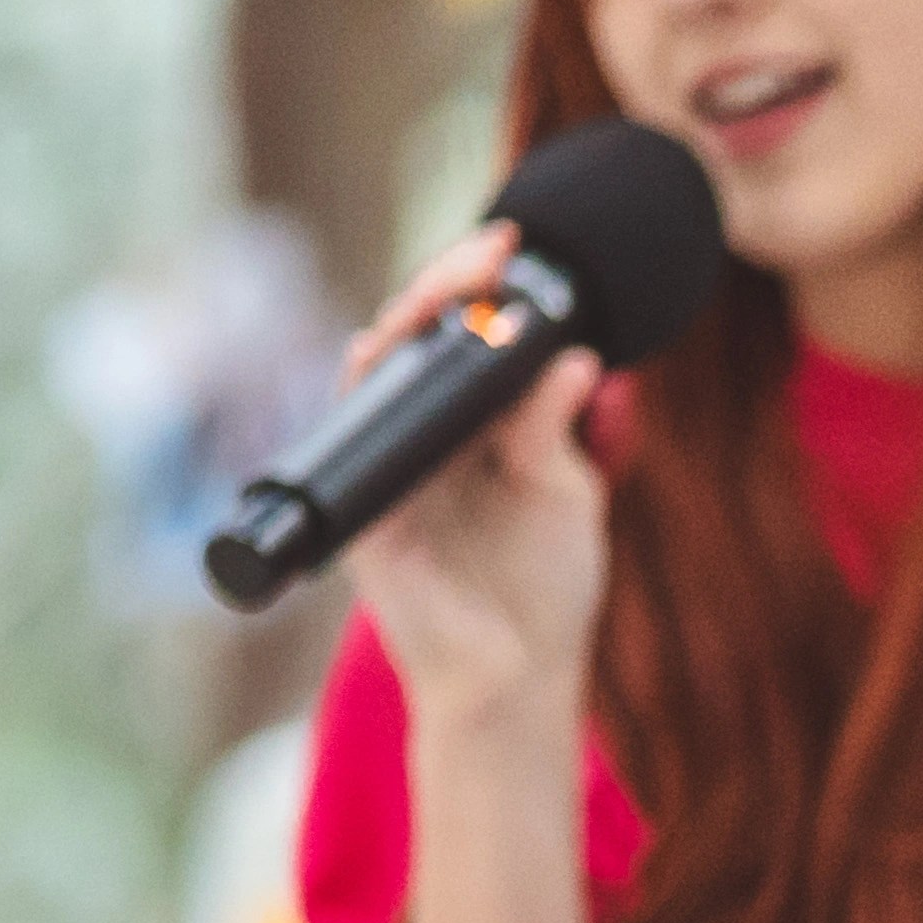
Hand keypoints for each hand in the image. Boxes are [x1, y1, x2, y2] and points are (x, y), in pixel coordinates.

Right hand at [341, 223, 610, 774]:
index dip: (482, 284)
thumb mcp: (564, 494)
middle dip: (449, 280)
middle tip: (495, 249)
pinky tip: (378, 346)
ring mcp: (390, 466)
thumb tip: (572, 357)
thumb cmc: (540, 586)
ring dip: (411, 315)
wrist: (516, 677)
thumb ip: (556, 428)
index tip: (518, 244)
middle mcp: (427, 435)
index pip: (468, 334)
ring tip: (464, 284)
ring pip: (379, 365)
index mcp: (476, 425)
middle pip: (417, 333)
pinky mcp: (363, 505)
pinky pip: (350, 430)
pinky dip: (364, 382)